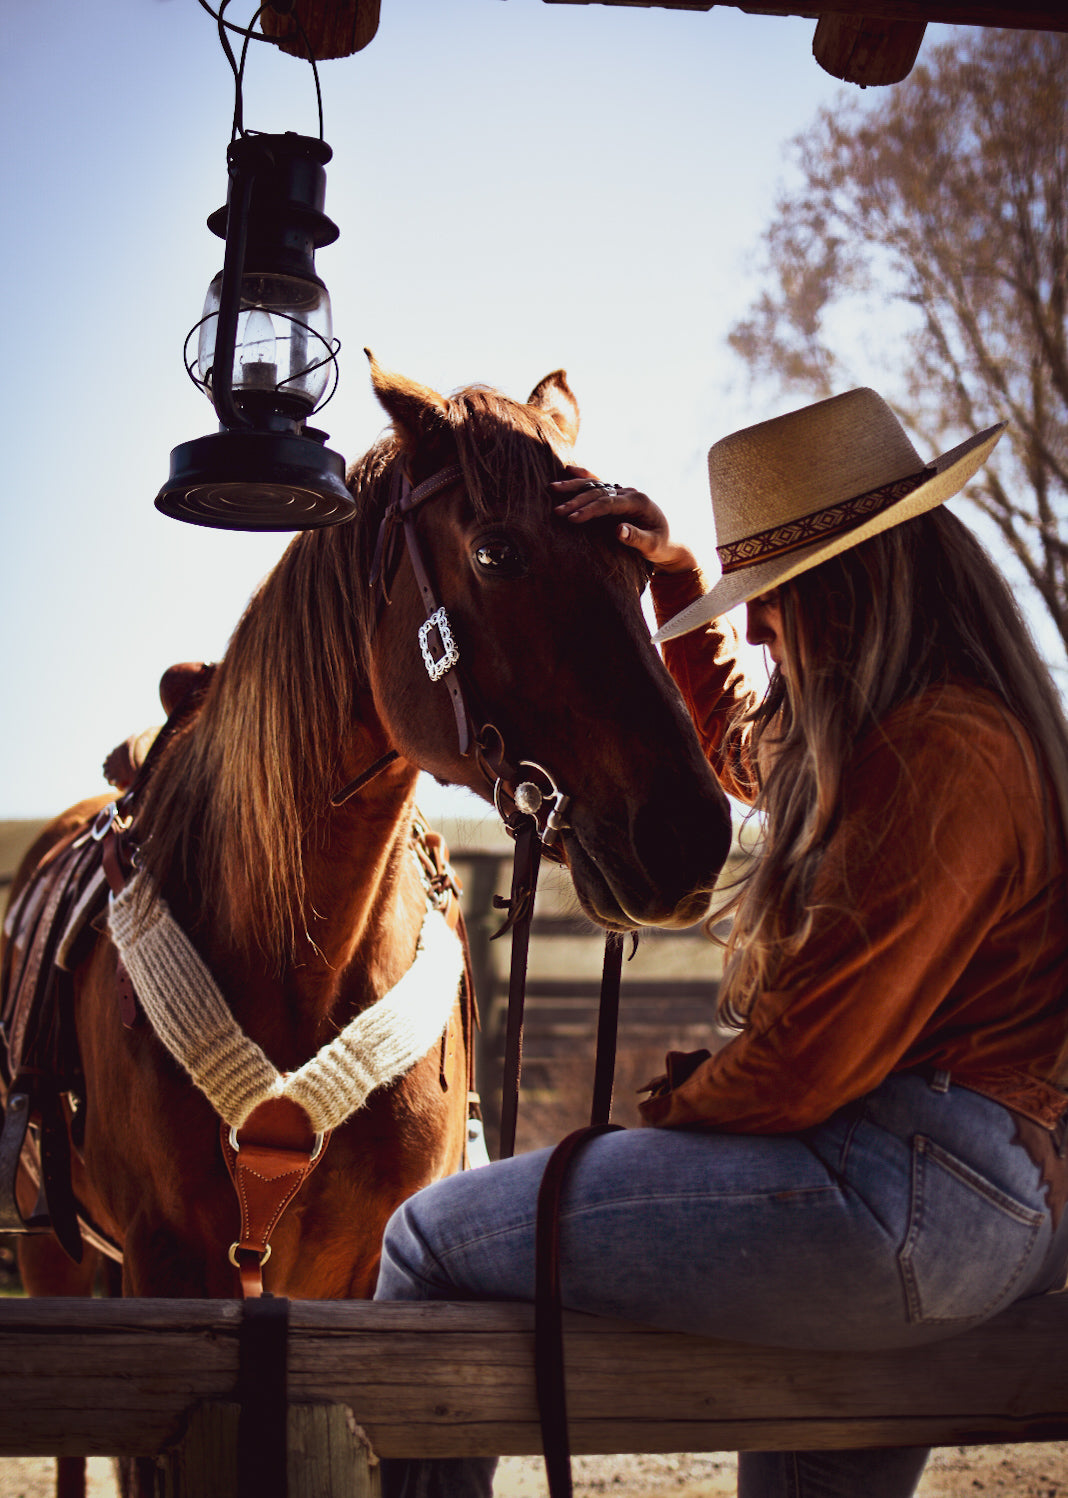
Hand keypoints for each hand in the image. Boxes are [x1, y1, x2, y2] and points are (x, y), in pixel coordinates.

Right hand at [550, 467, 698, 573]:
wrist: (672, 540)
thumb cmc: (663, 545)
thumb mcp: (653, 546)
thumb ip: (637, 538)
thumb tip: (618, 530)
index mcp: (639, 502)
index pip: (608, 503)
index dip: (589, 510)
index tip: (571, 519)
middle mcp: (630, 492)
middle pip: (598, 492)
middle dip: (576, 500)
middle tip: (556, 511)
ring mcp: (624, 491)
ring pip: (596, 484)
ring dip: (574, 486)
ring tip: (552, 488)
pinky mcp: (618, 495)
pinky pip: (598, 483)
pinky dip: (583, 477)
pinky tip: (569, 470)